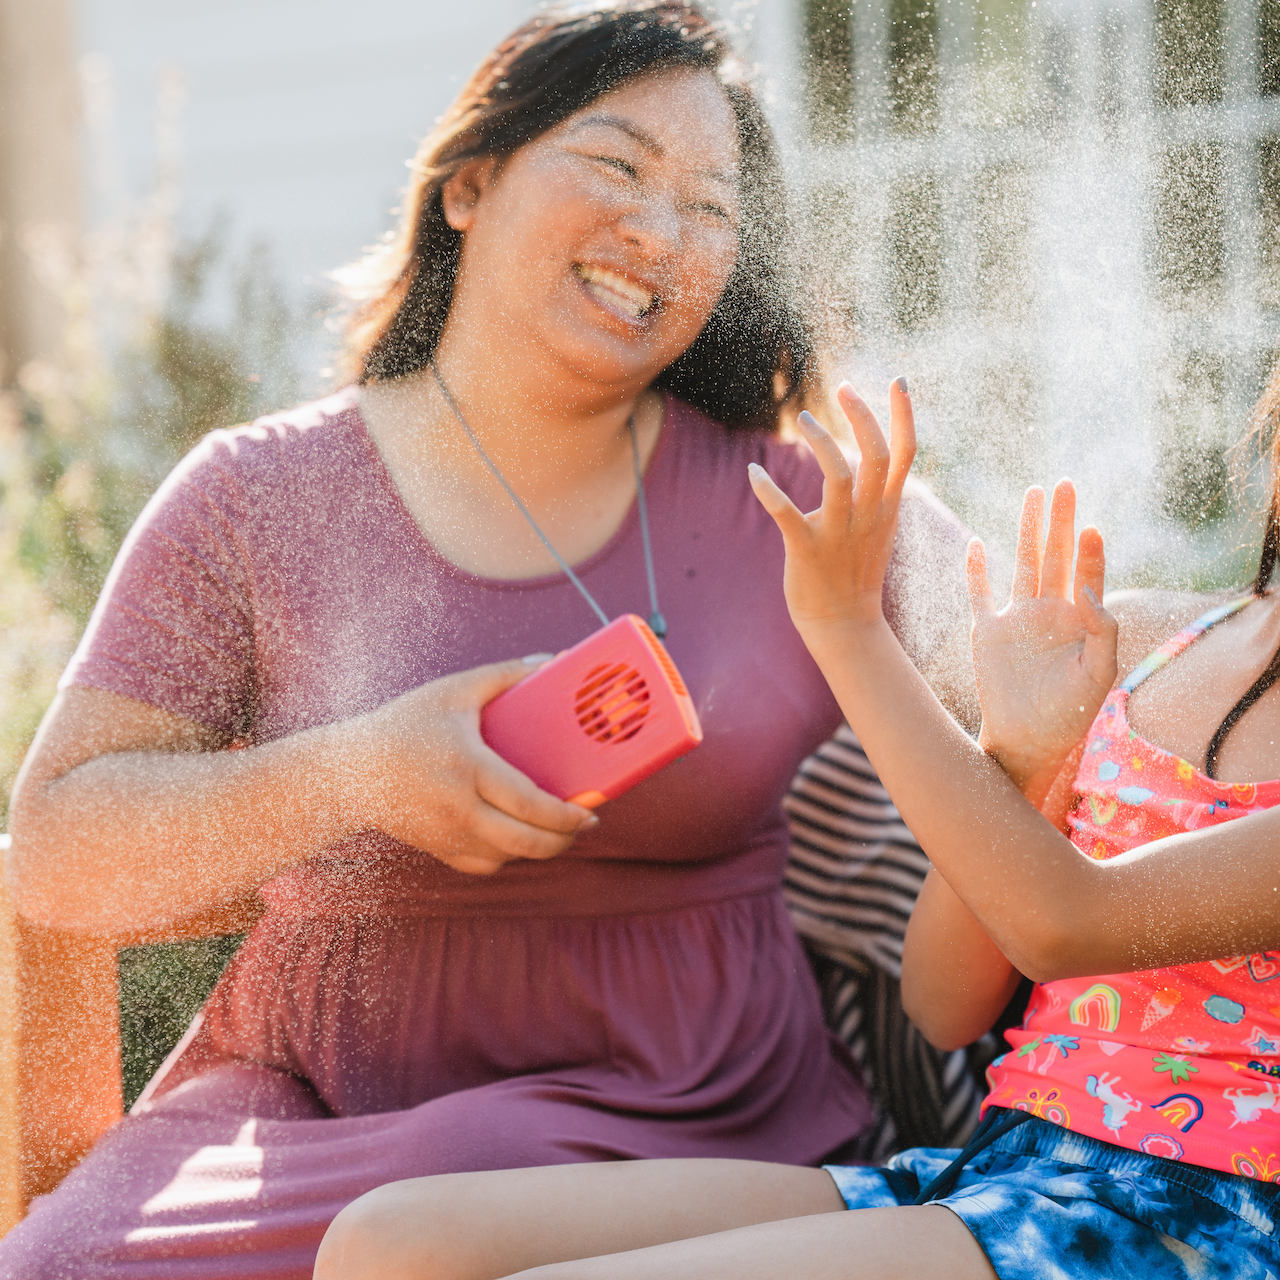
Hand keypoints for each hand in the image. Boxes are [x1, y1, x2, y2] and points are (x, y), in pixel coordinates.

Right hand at [350, 658, 596, 874]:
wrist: (348, 770)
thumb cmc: (404, 725)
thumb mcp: (454, 691)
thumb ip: (505, 675)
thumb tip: (552, 659)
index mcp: (467, 768)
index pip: (528, 804)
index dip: (565, 815)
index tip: (590, 811)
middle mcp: (458, 808)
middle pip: (525, 841)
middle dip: (563, 839)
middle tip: (583, 823)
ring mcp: (447, 834)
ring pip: (508, 856)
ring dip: (539, 848)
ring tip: (557, 829)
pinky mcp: (439, 849)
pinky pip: (485, 865)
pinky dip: (508, 855)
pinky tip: (520, 837)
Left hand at [749, 380, 915, 634]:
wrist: (843, 624)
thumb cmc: (854, 570)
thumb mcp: (876, 527)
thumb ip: (875, 493)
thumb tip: (864, 458)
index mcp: (886, 507)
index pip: (905, 454)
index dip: (904, 416)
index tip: (898, 381)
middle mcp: (868, 516)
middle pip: (876, 455)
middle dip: (862, 417)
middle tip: (843, 388)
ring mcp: (839, 533)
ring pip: (838, 475)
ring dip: (821, 442)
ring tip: (804, 418)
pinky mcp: (807, 549)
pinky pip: (787, 514)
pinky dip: (768, 490)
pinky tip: (753, 471)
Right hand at [968, 481, 1116, 791]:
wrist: (1026, 740)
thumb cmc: (1069, 714)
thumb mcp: (1097, 676)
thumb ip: (1103, 633)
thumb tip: (1089, 591)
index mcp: (1078, 622)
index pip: (1086, 575)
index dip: (1089, 552)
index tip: (1090, 529)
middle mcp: (1048, 613)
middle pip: (1055, 556)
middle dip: (1061, 521)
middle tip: (1066, 484)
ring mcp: (1016, 619)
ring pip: (1023, 563)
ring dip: (1029, 530)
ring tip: (1035, 493)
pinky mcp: (987, 631)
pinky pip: (979, 594)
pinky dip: (976, 570)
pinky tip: (975, 543)